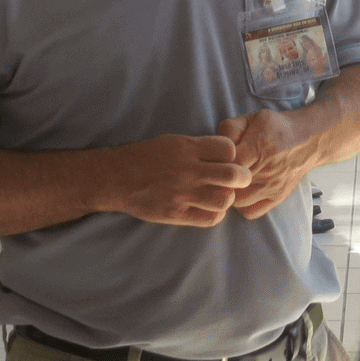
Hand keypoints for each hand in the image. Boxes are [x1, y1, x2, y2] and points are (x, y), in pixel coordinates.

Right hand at [101, 134, 253, 226]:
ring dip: (228, 197)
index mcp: (187, 148)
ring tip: (221, 194)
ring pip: (225, 200)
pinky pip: (209, 218)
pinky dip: (215, 214)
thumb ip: (200, 148)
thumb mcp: (173, 142)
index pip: (228, 149)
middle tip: (240, 179)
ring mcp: (181, 194)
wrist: (117, 178)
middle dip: (242, 177)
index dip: (233, 155)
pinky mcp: (175, 214)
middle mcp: (187, 170)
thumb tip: (228, 154)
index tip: (229, 160)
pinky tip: (209, 208)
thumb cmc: (147, 157)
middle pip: (233, 175)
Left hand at [217, 109, 320, 219]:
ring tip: (230, 184)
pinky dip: (243, 205)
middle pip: (231, 186)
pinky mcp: (278, 197)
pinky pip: (251, 211)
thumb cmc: (276, 127)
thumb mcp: (252, 118)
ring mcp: (273, 186)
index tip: (215, 162)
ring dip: (230, 194)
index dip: (217, 165)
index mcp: (258, 146)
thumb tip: (215, 145)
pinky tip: (243, 192)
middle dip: (220, 181)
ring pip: (238, 202)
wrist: (308, 140)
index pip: (228, 165)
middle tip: (219, 175)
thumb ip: (230, 128)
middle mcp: (267, 170)